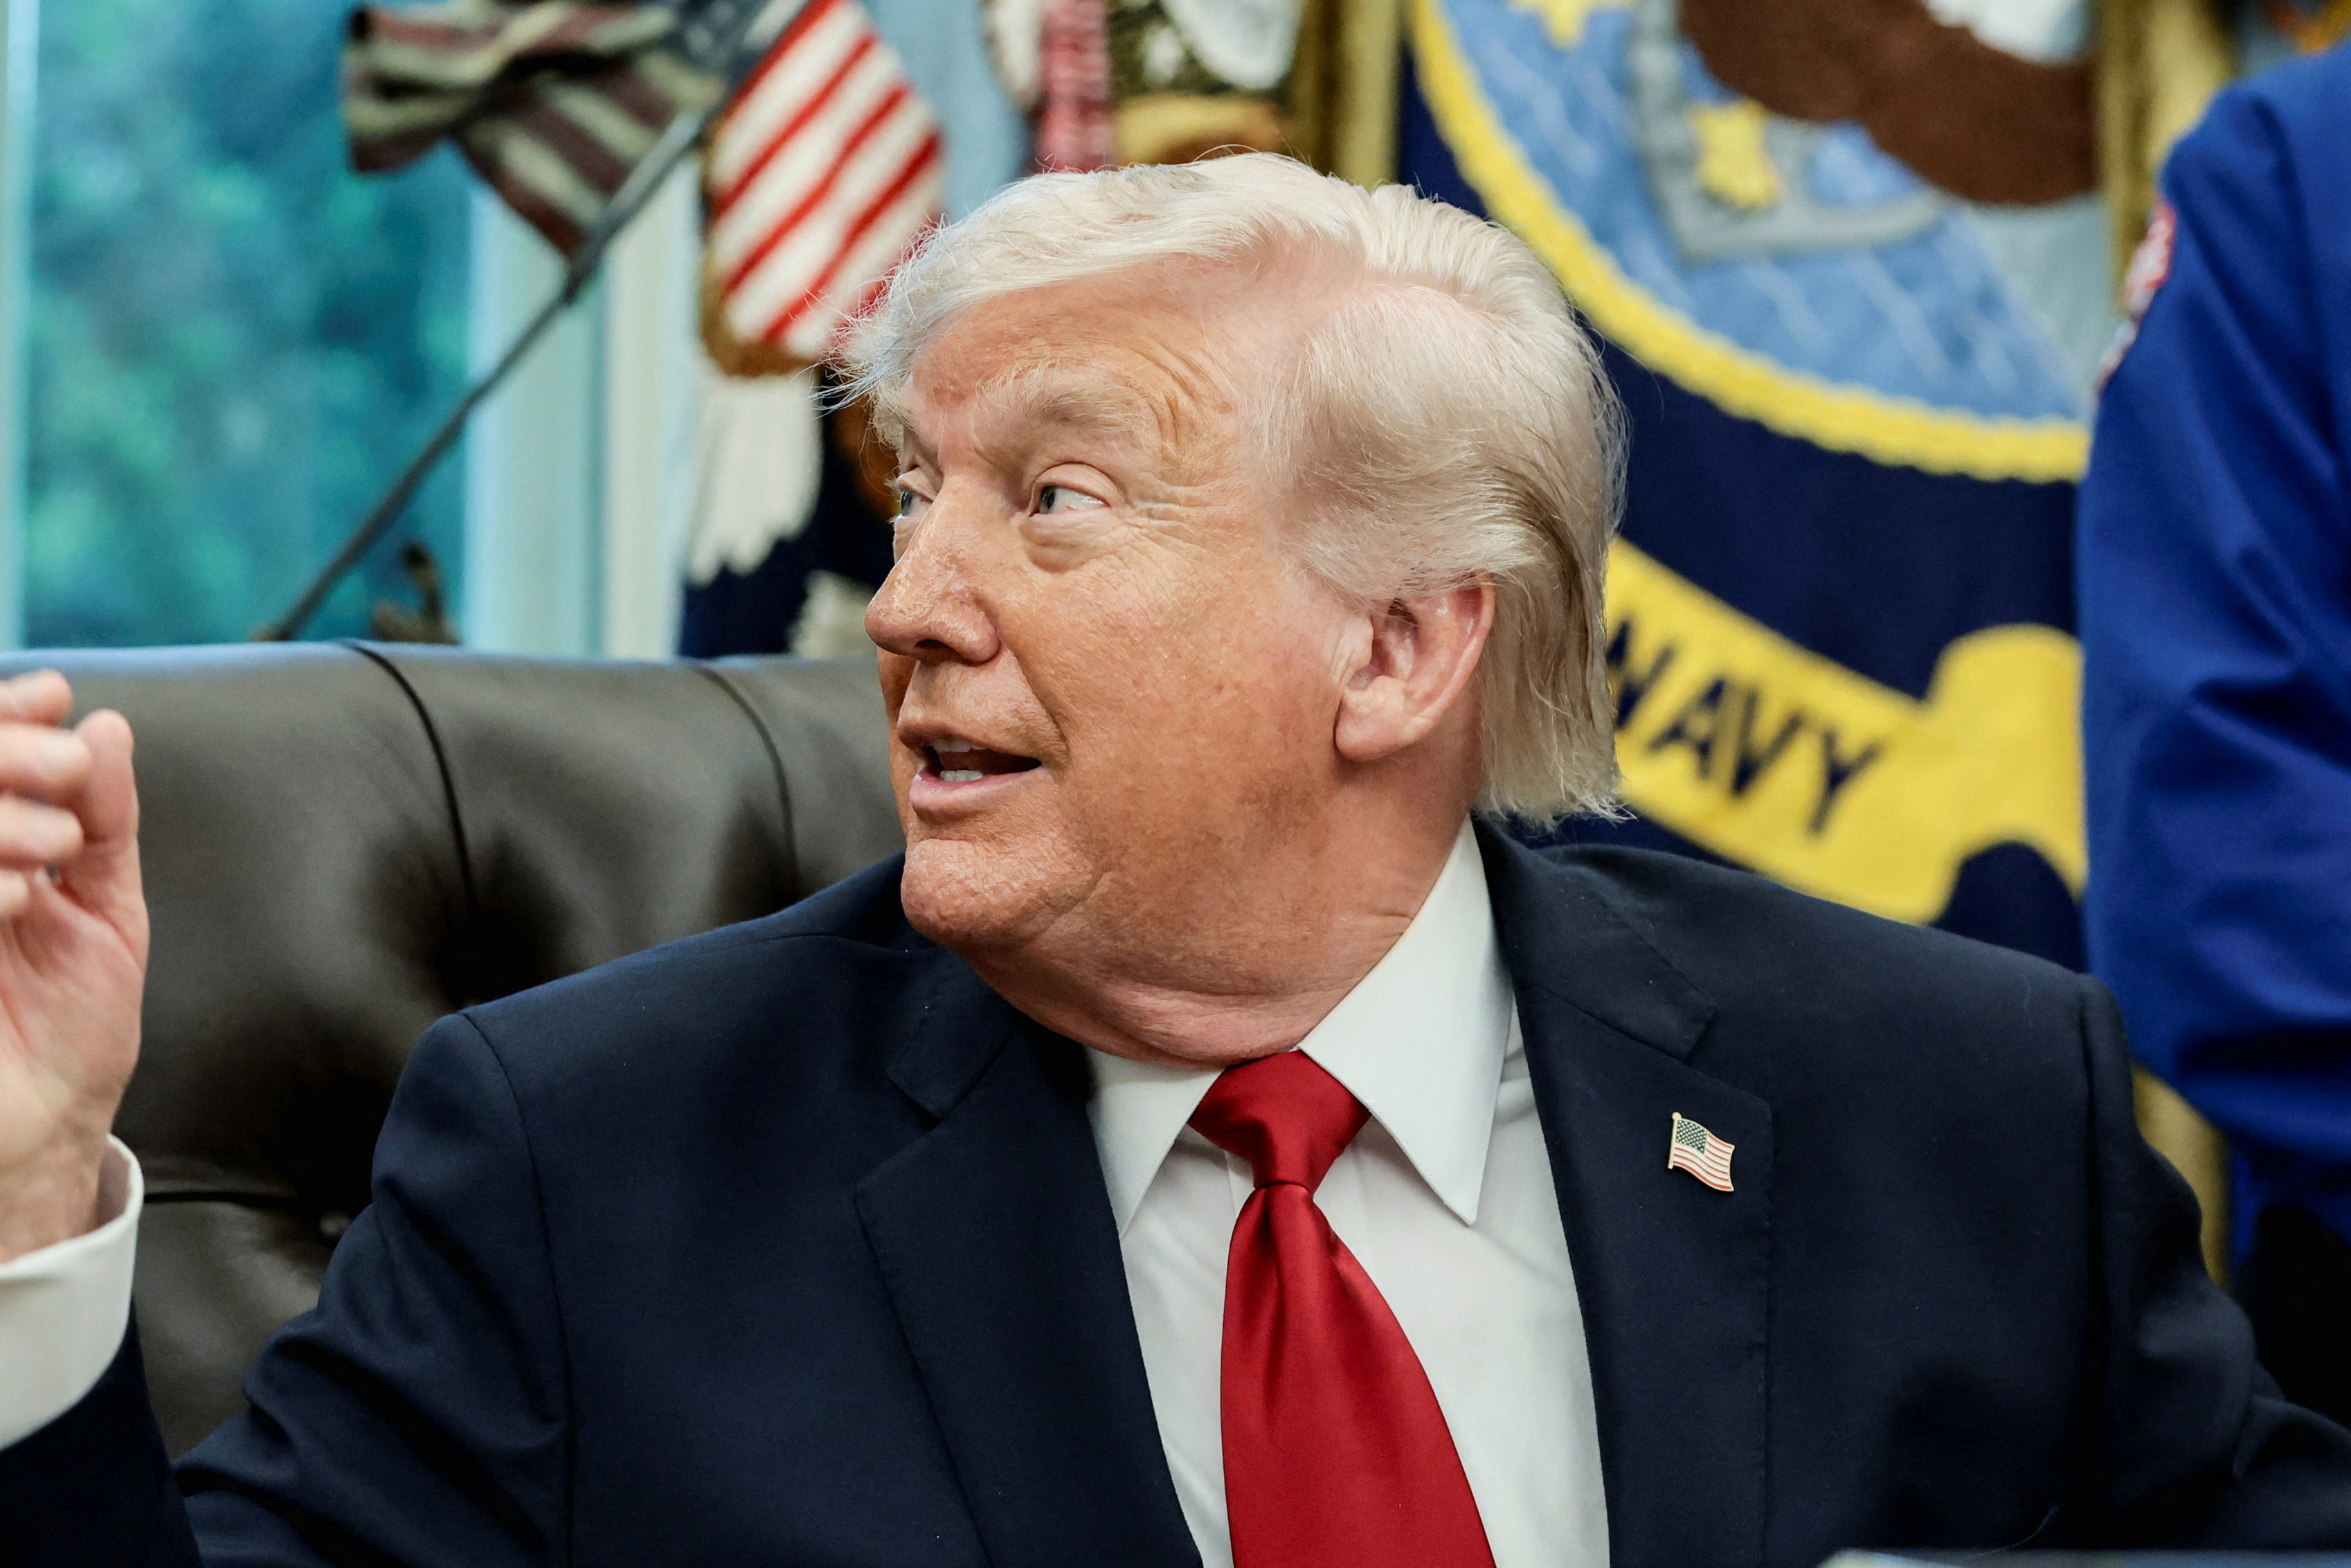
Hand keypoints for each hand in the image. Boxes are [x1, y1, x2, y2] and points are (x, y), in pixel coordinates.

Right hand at [0, 672, 145, 1262]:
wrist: (45, 1129)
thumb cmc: (71, 1022)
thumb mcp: (105, 907)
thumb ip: (104, 819)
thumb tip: (104, 726)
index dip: (5, 717)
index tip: (55, 700)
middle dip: (1, 754)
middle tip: (62, 767)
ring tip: (54, 846)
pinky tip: (16, 894)